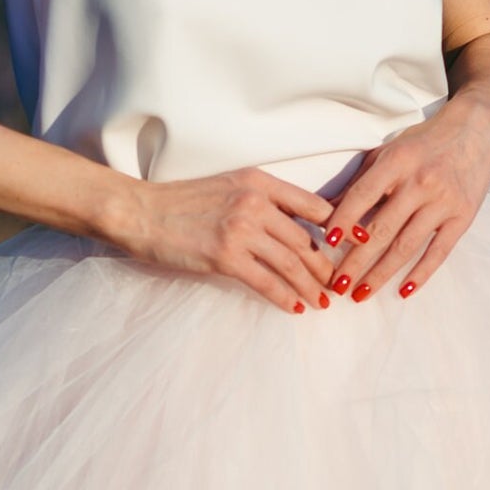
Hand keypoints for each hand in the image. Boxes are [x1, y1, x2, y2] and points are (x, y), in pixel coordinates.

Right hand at [114, 167, 333, 314]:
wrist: (140, 212)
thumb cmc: (180, 202)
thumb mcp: (227, 187)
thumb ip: (259, 200)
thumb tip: (291, 227)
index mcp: (258, 182)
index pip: (313, 206)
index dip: (336, 230)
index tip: (348, 248)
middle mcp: (254, 203)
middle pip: (305, 240)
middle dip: (324, 267)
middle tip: (335, 284)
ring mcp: (240, 230)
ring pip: (291, 263)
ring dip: (310, 287)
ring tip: (321, 302)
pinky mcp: (225, 256)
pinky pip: (266, 281)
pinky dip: (284, 297)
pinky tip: (294, 308)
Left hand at [316, 97, 489, 305]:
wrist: (476, 132)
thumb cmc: (423, 143)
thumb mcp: (388, 153)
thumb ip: (359, 182)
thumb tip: (322, 209)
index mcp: (396, 162)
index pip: (363, 196)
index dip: (343, 221)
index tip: (326, 245)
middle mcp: (420, 182)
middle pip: (381, 229)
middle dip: (355, 261)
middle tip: (337, 285)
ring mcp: (443, 201)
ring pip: (406, 246)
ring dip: (380, 274)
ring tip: (360, 295)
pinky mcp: (463, 216)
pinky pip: (439, 251)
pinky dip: (421, 274)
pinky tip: (403, 292)